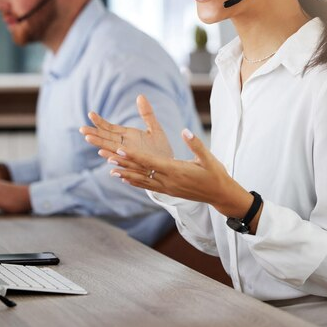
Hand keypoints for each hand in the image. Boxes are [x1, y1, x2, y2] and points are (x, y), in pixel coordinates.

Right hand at [80, 94, 172, 158]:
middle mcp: (124, 146)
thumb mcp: (154, 128)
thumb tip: (140, 95)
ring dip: (101, 146)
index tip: (90, 114)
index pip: (110, 128)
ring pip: (112, 151)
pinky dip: (116, 160)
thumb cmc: (160, 148)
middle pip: (106, 139)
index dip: (100, 122)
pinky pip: (124, 163)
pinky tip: (108, 158)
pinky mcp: (135, 165)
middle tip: (82, 129)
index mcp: (127, 136)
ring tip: (90, 140)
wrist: (169, 165)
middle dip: (94, 134)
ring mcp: (128, 156)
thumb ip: (147, 114)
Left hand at [106, 128, 252, 220]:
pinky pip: (147, 186)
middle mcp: (168, 181)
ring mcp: (167, 188)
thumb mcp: (208, 158)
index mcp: (176, 171)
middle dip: (123, 163)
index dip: (134, 156)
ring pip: (142, 180)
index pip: (150, 162)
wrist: (220, 194)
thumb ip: (195, 144)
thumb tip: (185, 131)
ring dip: (126, 173)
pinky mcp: (168, 191)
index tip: (120, 149)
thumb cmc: (216, 174)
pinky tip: (125, 179)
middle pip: (141, 171)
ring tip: (110, 168)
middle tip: (106, 155)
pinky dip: (135, 182)